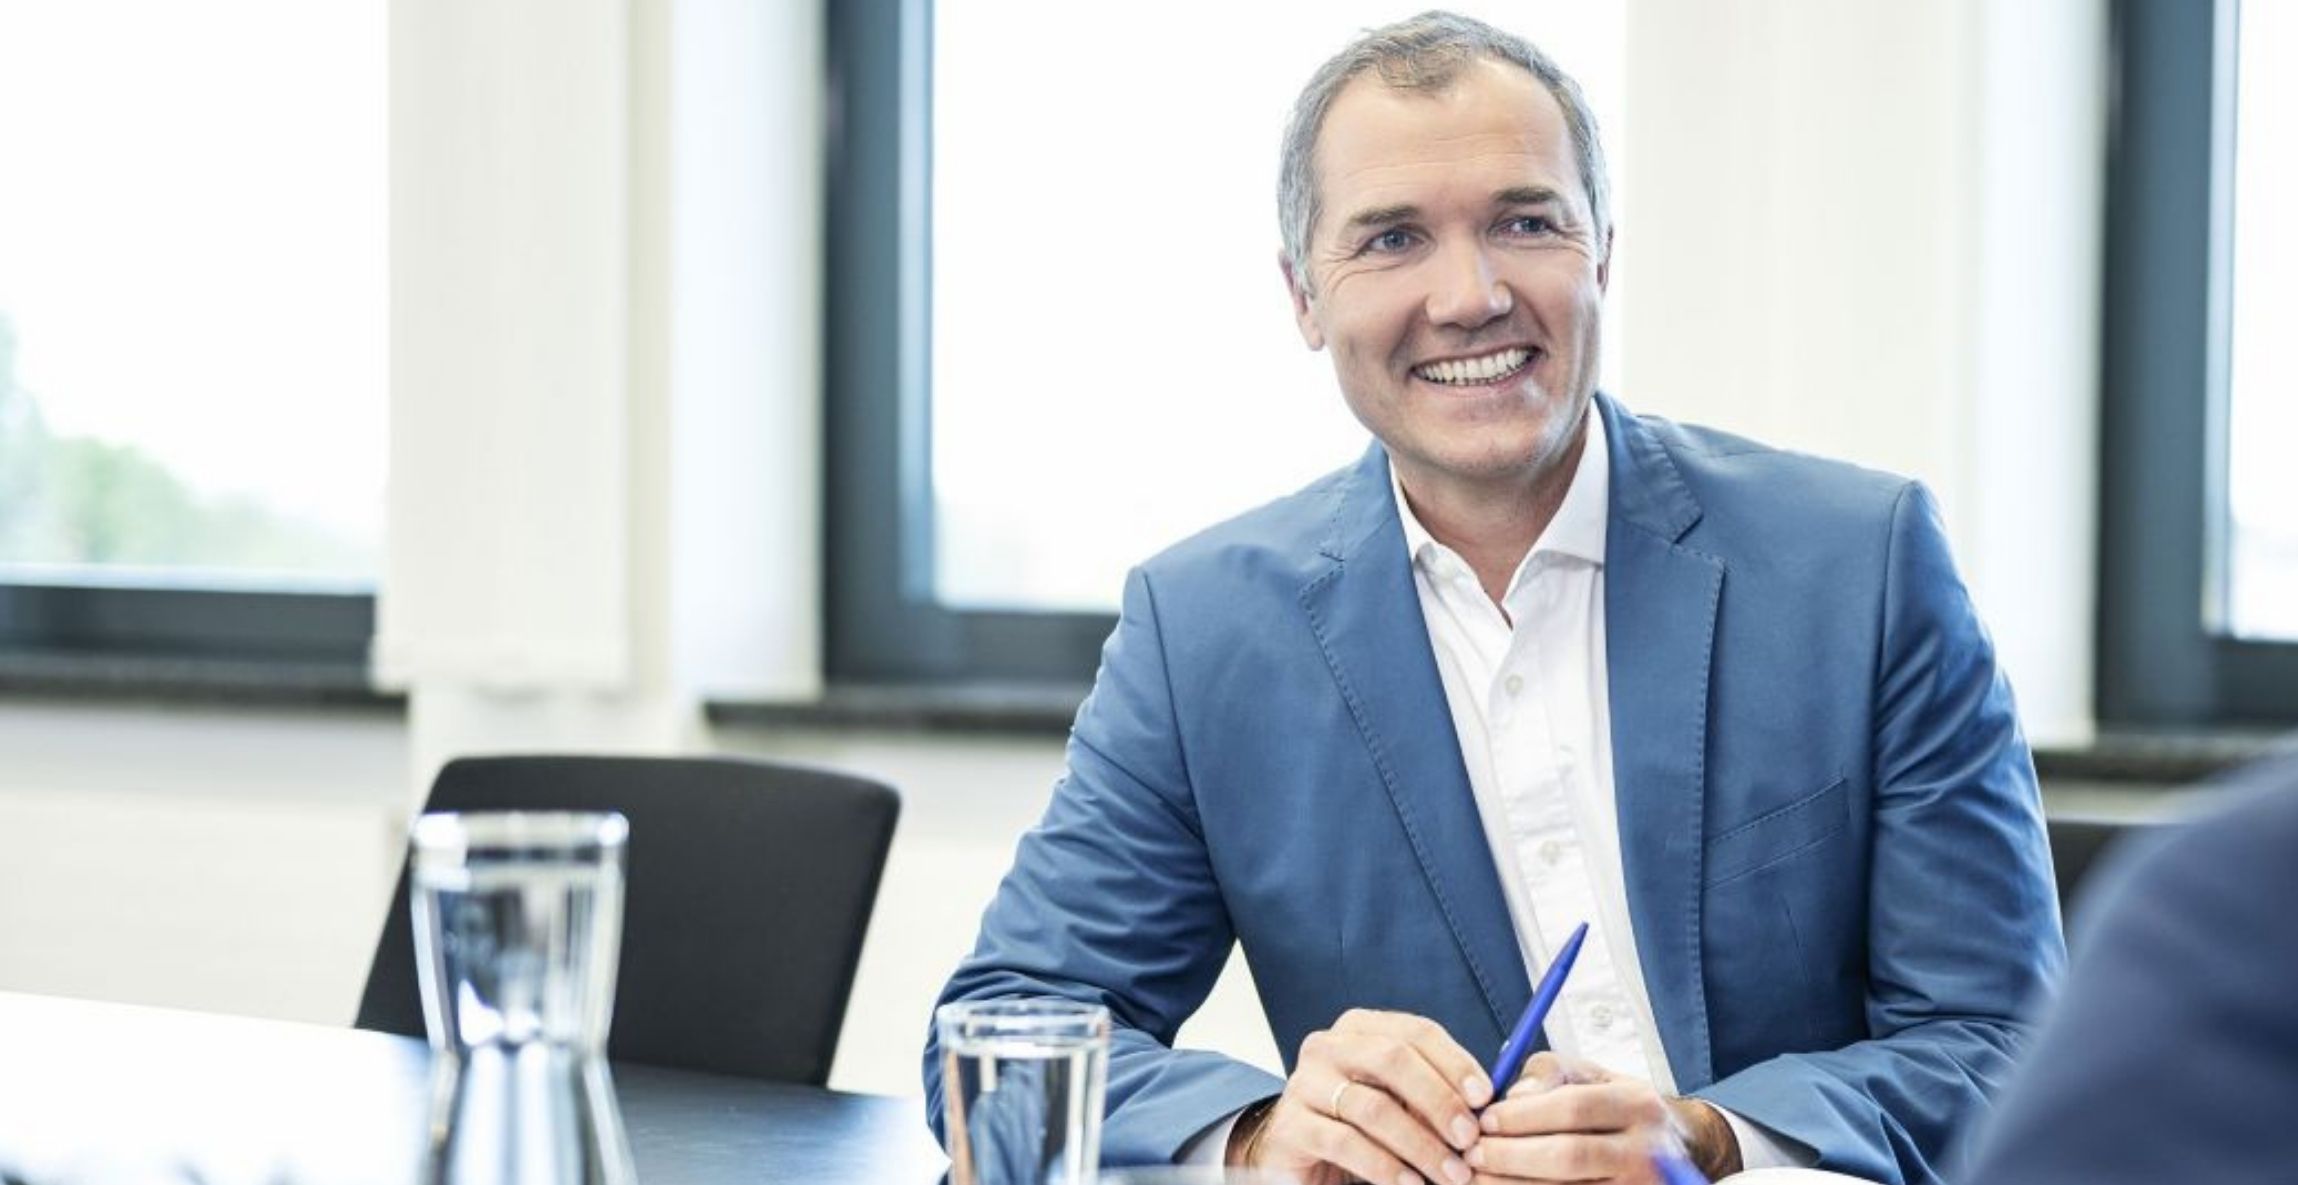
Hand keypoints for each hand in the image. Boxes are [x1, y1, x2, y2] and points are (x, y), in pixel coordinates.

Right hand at [1228, 1008, 1492, 1184]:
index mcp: (1360, 1028)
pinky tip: (1411, 1184)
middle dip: (1439, 1100)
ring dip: (1421, 1144)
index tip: (1486, 1097)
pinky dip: (1386, 1167)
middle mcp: (1328, 1047)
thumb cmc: (1362, 1125)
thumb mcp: (1401, 1101)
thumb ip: (1436, 1094)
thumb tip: (1487, 1103)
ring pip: (1373, 1107)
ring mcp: (1304, 1084)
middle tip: (1470, 1139)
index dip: (1455, 1062)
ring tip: (1451, 1174)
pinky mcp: (1291, 1127)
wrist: (1300, 1155)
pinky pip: (1346, 1144)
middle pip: (1393, 1059)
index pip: (1416, 1032)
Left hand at [1465, 1052, 1741, 1183]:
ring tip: (1478, 1178)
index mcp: (1638, 1105)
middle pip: (1569, 1157)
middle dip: (1511, 1157)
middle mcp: (1648, 1152)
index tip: (1484, 1120)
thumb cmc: (1618, 1111)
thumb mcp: (1593, 1078)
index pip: (1573, 1108)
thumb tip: (1510, 1096)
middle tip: (1471, 1155)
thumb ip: (1549, 1074)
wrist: (1674, 1153)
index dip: (1521, 1116)